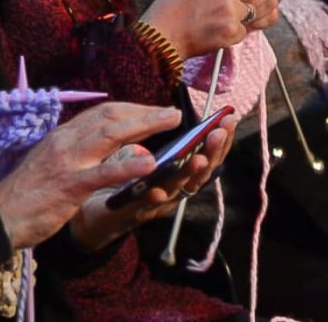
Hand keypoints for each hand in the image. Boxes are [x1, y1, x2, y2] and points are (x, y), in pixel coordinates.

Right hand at [0, 102, 181, 249]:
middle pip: (112, 116)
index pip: (102, 112)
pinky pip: (104, 173)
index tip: (155, 110)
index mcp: (63, 135)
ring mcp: (69, 162)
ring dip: (146, 125)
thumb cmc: (25, 193)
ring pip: (112, 134)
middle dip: (146, 111)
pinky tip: (150, 165)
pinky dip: (129, 167)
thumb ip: (72, 149)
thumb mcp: (49, 160)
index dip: (133, 108)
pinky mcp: (70, 186)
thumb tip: (97, 141)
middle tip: (173, 114)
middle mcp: (67, 141)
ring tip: (172, 122)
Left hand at [70, 114, 238, 251]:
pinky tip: (157, 190)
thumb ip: (161, 140)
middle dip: (211, 152)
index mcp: (181, 172)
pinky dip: (153, 199)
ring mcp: (158, 204)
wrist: (98, 211)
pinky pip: (146, 207)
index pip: (208, 154)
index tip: (229, 119)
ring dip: (188, 174)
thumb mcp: (147, 154)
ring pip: (178, 189)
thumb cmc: (129, 180)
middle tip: (218, 134)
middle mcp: (176, 189)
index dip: (221, 139)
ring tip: (197, 159)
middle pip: (200, 171)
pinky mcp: (135, 214)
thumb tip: (175, 113)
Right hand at [141, 0, 277, 56]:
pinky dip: (232, 35)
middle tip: (229, 8)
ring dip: (238, 18)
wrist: (160, 37)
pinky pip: (243, 31)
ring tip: (215, 22)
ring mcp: (229, 10)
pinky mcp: (231, 30)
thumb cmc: (169, 11)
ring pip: (250, 11)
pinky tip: (213, 34)